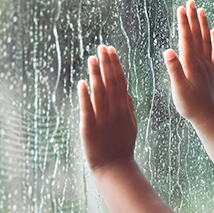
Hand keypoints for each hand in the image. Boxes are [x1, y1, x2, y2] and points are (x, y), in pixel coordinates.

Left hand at [78, 45, 136, 171]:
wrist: (115, 166)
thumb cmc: (123, 144)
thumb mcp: (131, 124)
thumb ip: (128, 106)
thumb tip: (127, 91)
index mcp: (124, 108)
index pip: (120, 81)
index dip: (115, 64)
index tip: (111, 50)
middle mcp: (115, 110)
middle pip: (111, 83)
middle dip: (106, 63)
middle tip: (101, 47)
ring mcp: (103, 119)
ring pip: (100, 93)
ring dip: (96, 74)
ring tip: (91, 58)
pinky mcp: (90, 128)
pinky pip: (87, 110)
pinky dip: (85, 96)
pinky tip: (82, 83)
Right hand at [164, 0, 213, 123]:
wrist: (206, 117)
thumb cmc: (189, 105)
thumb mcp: (178, 89)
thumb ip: (174, 70)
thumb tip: (168, 51)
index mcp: (191, 64)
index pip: (187, 39)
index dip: (184, 23)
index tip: (181, 8)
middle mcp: (201, 62)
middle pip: (197, 35)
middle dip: (193, 18)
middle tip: (190, 2)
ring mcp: (208, 66)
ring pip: (207, 41)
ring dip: (204, 25)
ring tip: (201, 10)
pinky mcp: (213, 71)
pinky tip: (213, 32)